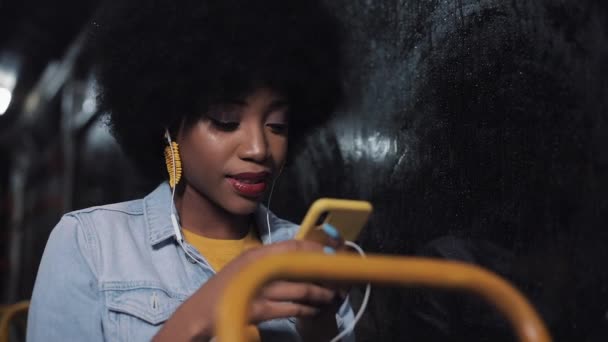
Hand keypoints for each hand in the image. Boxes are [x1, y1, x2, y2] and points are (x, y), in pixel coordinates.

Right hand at [154, 239, 339, 340]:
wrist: (199, 314)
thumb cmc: (225, 291)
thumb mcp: (245, 268)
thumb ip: (269, 263)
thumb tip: (301, 261)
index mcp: (256, 254)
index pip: (294, 245)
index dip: (318, 247)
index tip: (336, 252)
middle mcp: (257, 267)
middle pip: (302, 266)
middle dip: (326, 273)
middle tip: (342, 279)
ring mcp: (258, 289)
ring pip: (301, 289)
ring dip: (322, 294)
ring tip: (333, 296)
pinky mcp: (259, 310)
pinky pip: (291, 308)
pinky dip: (307, 310)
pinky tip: (315, 310)